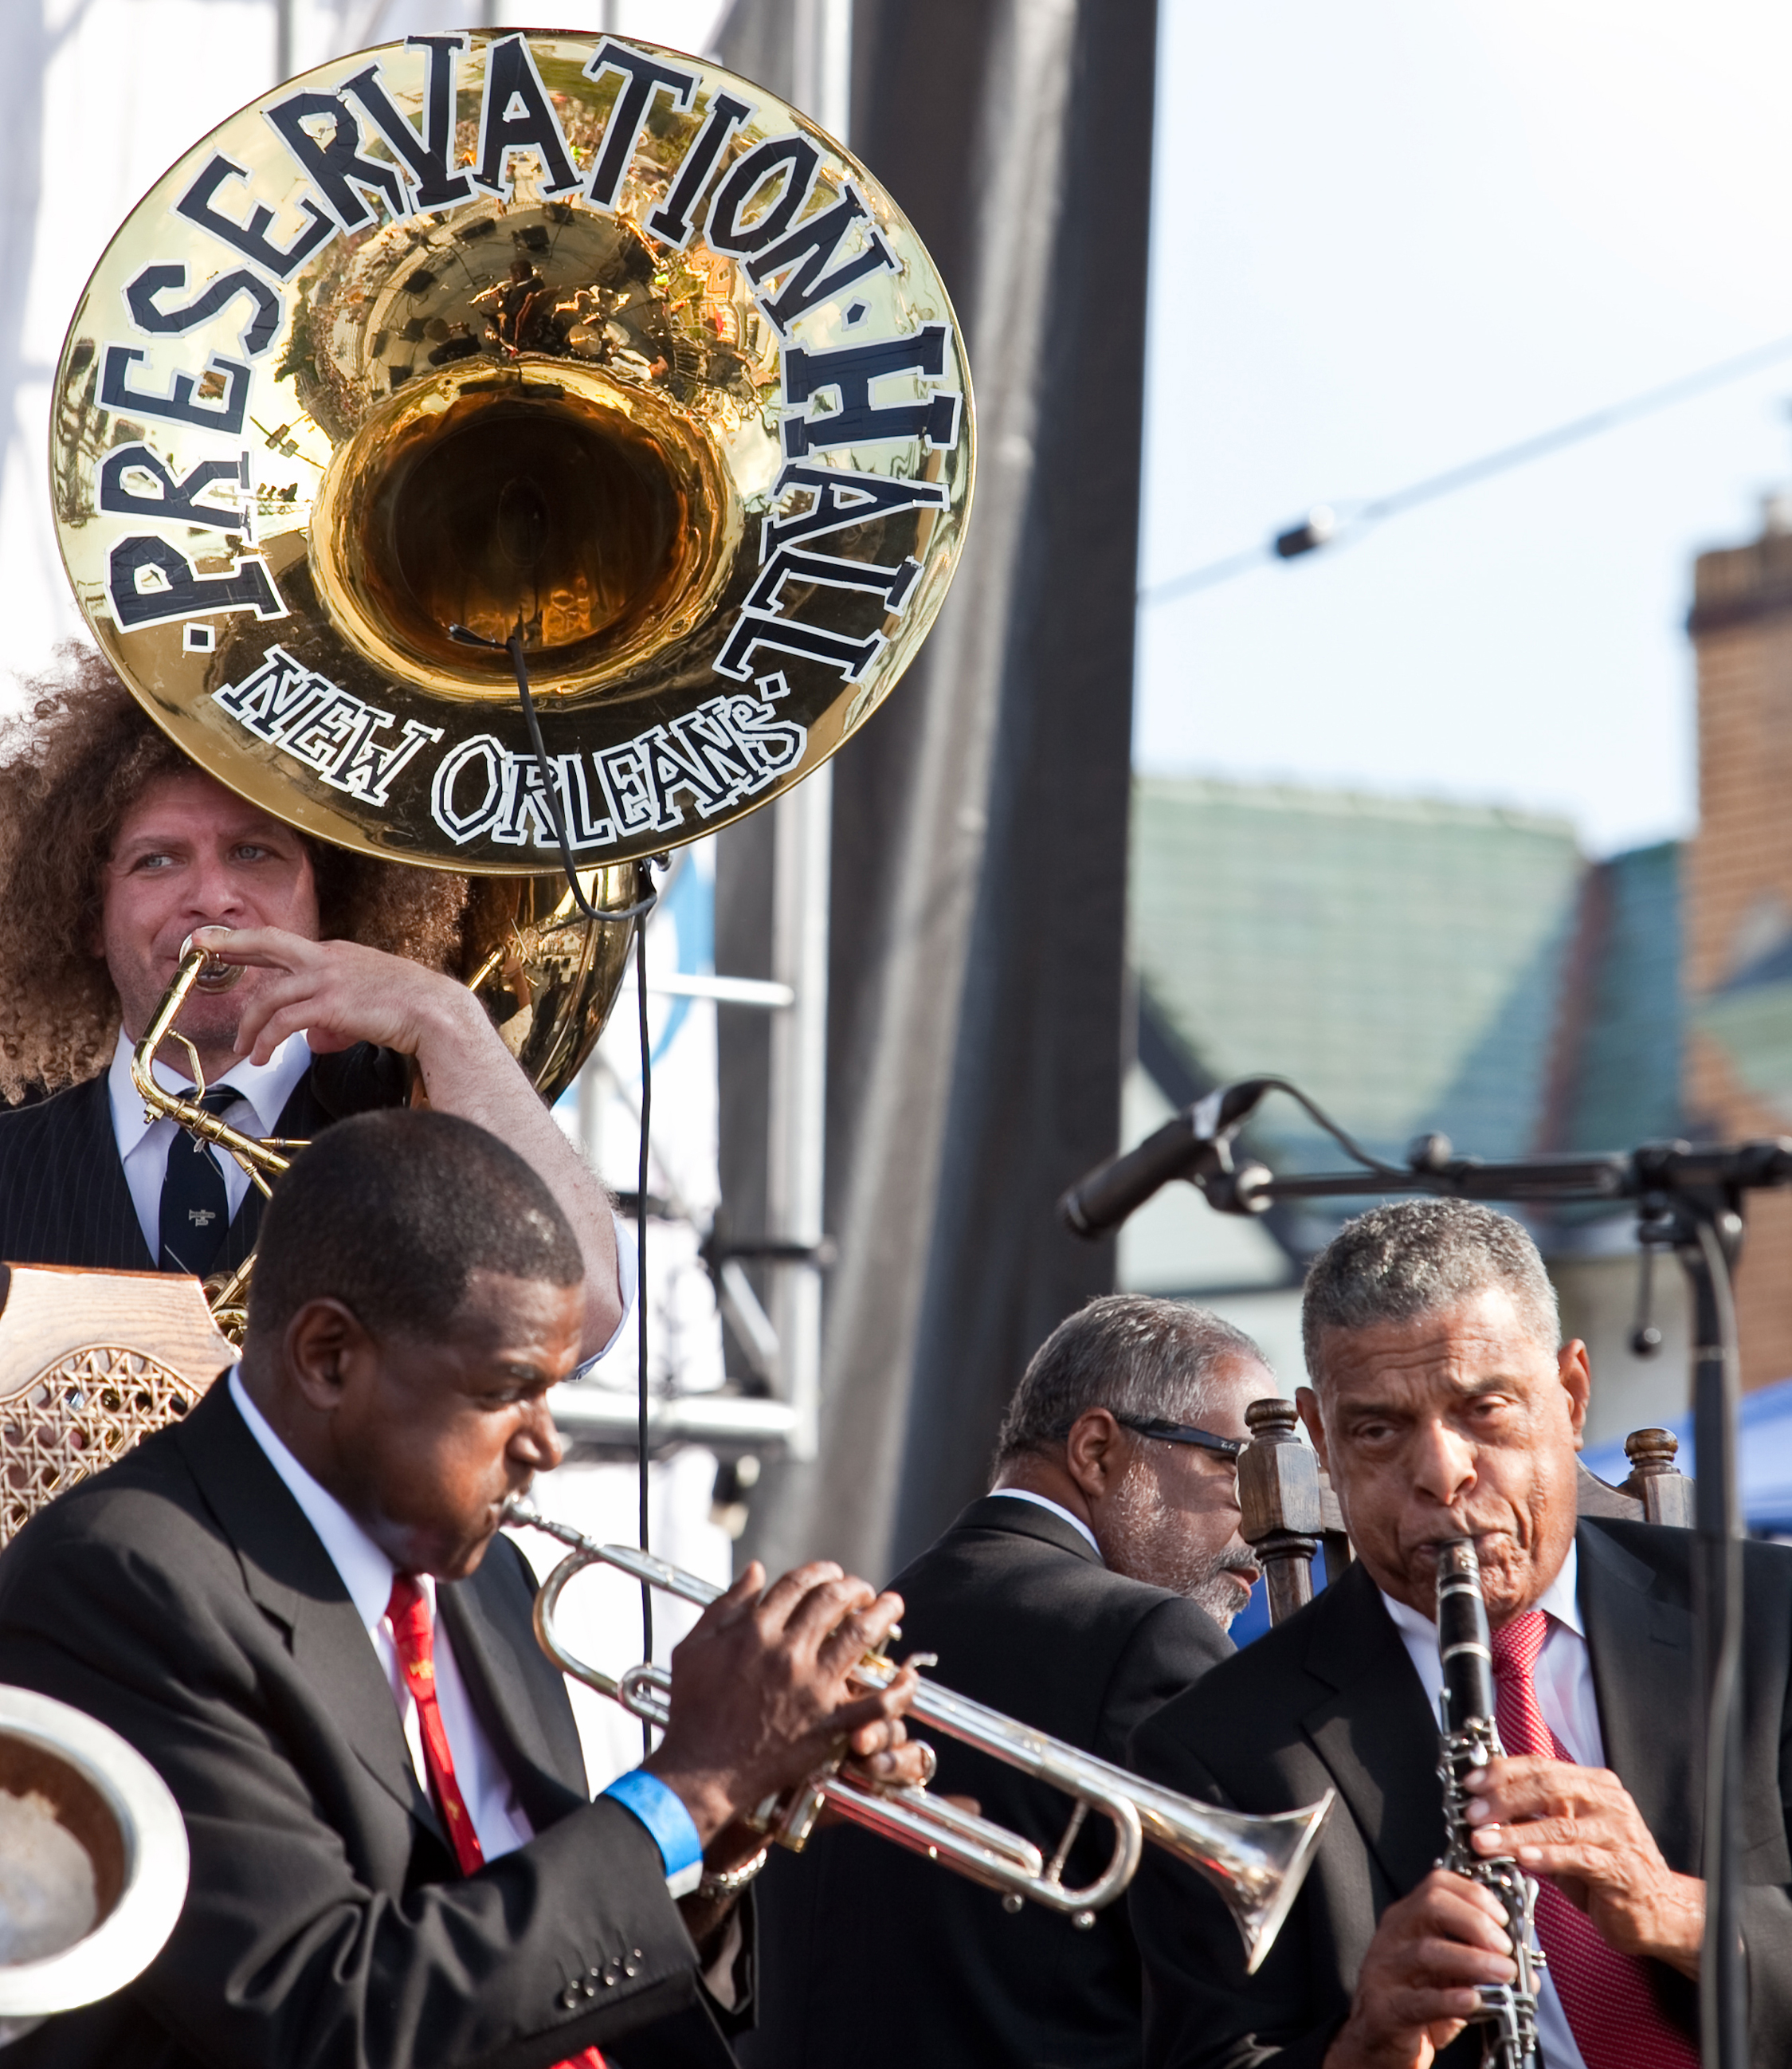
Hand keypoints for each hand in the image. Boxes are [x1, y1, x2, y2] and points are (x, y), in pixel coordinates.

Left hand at [192, 925, 476, 1064]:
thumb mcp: (370, 1002)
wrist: (438, 1012)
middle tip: (199, 945)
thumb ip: (337, 1015)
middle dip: (229, 943)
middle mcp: (328, 958)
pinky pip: (284, 1022)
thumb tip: (315, 1038)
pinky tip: (263, 1056)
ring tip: (245, 1048)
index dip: (251, 945)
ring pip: (270, 996)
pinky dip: (267, 1040)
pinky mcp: (330, 1004)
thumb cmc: (414, 1009)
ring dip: (250, 1025)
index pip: (285, 947)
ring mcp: (328, 979)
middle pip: (267, 944)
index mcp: (338, 953)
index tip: (226, 945)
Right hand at [644, 1562, 916, 1845]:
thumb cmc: (691, 1710)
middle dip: (855, 1587)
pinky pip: (875, 1703)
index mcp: (756, 1630)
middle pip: (834, 1600)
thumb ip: (725, 1605)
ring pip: (860, 1637)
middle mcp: (787, 1651)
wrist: (700, 1771)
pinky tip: (907, 1675)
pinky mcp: (828, 1725)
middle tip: (864, 1590)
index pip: (799, 1583)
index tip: (831, 1574)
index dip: (820, 1571)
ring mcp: (812, 1688)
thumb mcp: (694, 1648)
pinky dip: (898, 1688)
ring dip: (882, 1615)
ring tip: (893, 1606)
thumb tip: (755, 1570)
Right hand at [1323, 1868, 1515, 2068]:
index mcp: (1408, 1918)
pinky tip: (1474, 2001)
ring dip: (1473, 1960)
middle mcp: (1394, 1935)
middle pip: (1431, 1905)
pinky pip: (1420, 2000)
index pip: (1438, 1884)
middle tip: (1504, 1947)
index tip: (1504, 1917)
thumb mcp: (1447, 1974)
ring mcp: (1386, 1970)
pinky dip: (1450, 1999)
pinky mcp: (1387, 2008)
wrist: (1377, 2040)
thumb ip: (1479, 1963)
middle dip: (1475, 1921)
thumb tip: (1527, 1972)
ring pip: (1427, 1952)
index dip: (1475, 1894)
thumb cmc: (1417, 1999)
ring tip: (1504, 1974)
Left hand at [1464, 1757, 1703, 1975]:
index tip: (1471, 1784)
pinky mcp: (1622, 1868)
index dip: (1502, 1772)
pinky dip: (1548, 1857)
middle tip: (1472, 1813)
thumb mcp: (1567, 1836)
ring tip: (1485, 1841)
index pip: (1541, 1766)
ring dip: (1515, 1833)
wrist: (1660, 1909)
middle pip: (1546, 1787)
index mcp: (1594, 1784)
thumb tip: (1487, 1808)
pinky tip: (1524, 1859)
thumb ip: (1535, 1819)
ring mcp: (1617, 1834)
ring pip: (1559, 1824)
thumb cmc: (1609, 1870)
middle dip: (1502, 1799)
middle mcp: (1608, 1802)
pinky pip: (1580, 1858)